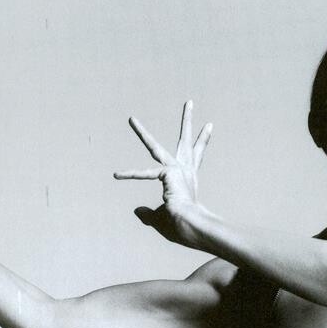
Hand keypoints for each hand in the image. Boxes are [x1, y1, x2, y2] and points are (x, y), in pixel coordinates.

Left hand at [114, 100, 211, 246]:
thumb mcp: (162, 218)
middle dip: (187, 120)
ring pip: (154, 147)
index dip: (203, 140)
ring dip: (140, 133)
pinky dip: (129, 177)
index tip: (210, 125)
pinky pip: (143, 174)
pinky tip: (117, 175)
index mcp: (190, 178)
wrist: (191, 225)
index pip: (196, 155)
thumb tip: (137, 211)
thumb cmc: (181, 226)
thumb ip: (150, 214)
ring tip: (130, 119)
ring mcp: (176, 169)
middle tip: (189, 102)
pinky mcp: (167, 173)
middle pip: (186, 140)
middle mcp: (186, 170)